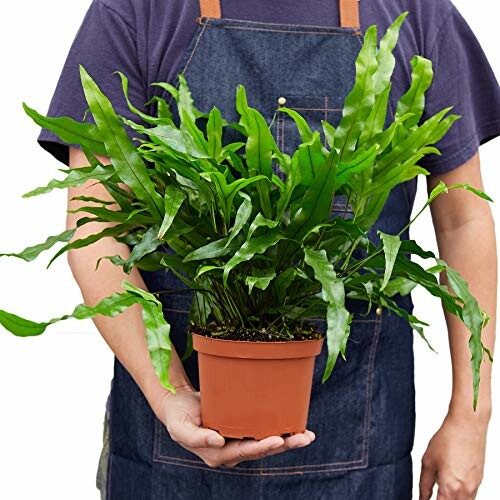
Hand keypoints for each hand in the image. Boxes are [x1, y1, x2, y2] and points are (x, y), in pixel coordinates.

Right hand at [156, 387, 315, 467]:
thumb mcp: (180, 428)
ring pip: (266, 442)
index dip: (262, 447)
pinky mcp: (242, 428)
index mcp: (217, 454)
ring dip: (287, 440)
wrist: (178, 406)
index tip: (278, 439)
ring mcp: (238, 440)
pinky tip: (296, 425)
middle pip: (261, 449)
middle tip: (302, 438)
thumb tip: (219, 441)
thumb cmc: (178, 417)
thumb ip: (197, 437)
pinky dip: (280, 429)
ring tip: (307, 435)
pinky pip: (262, 430)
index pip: (244, 452)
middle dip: (283, 445)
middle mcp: (231, 450)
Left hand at [419, 410, 488, 498]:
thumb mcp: (428, 461)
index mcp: (449, 487)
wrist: (467, 426)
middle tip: (432, 494)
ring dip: (450, 499)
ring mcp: (474, 487)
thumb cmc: (448, 439)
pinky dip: (459, 496)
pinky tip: (451, 483)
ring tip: (440, 488)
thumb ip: (424, 484)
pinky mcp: (479, 482)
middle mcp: (465, 491)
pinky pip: (469, 497)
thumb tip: (422, 498)